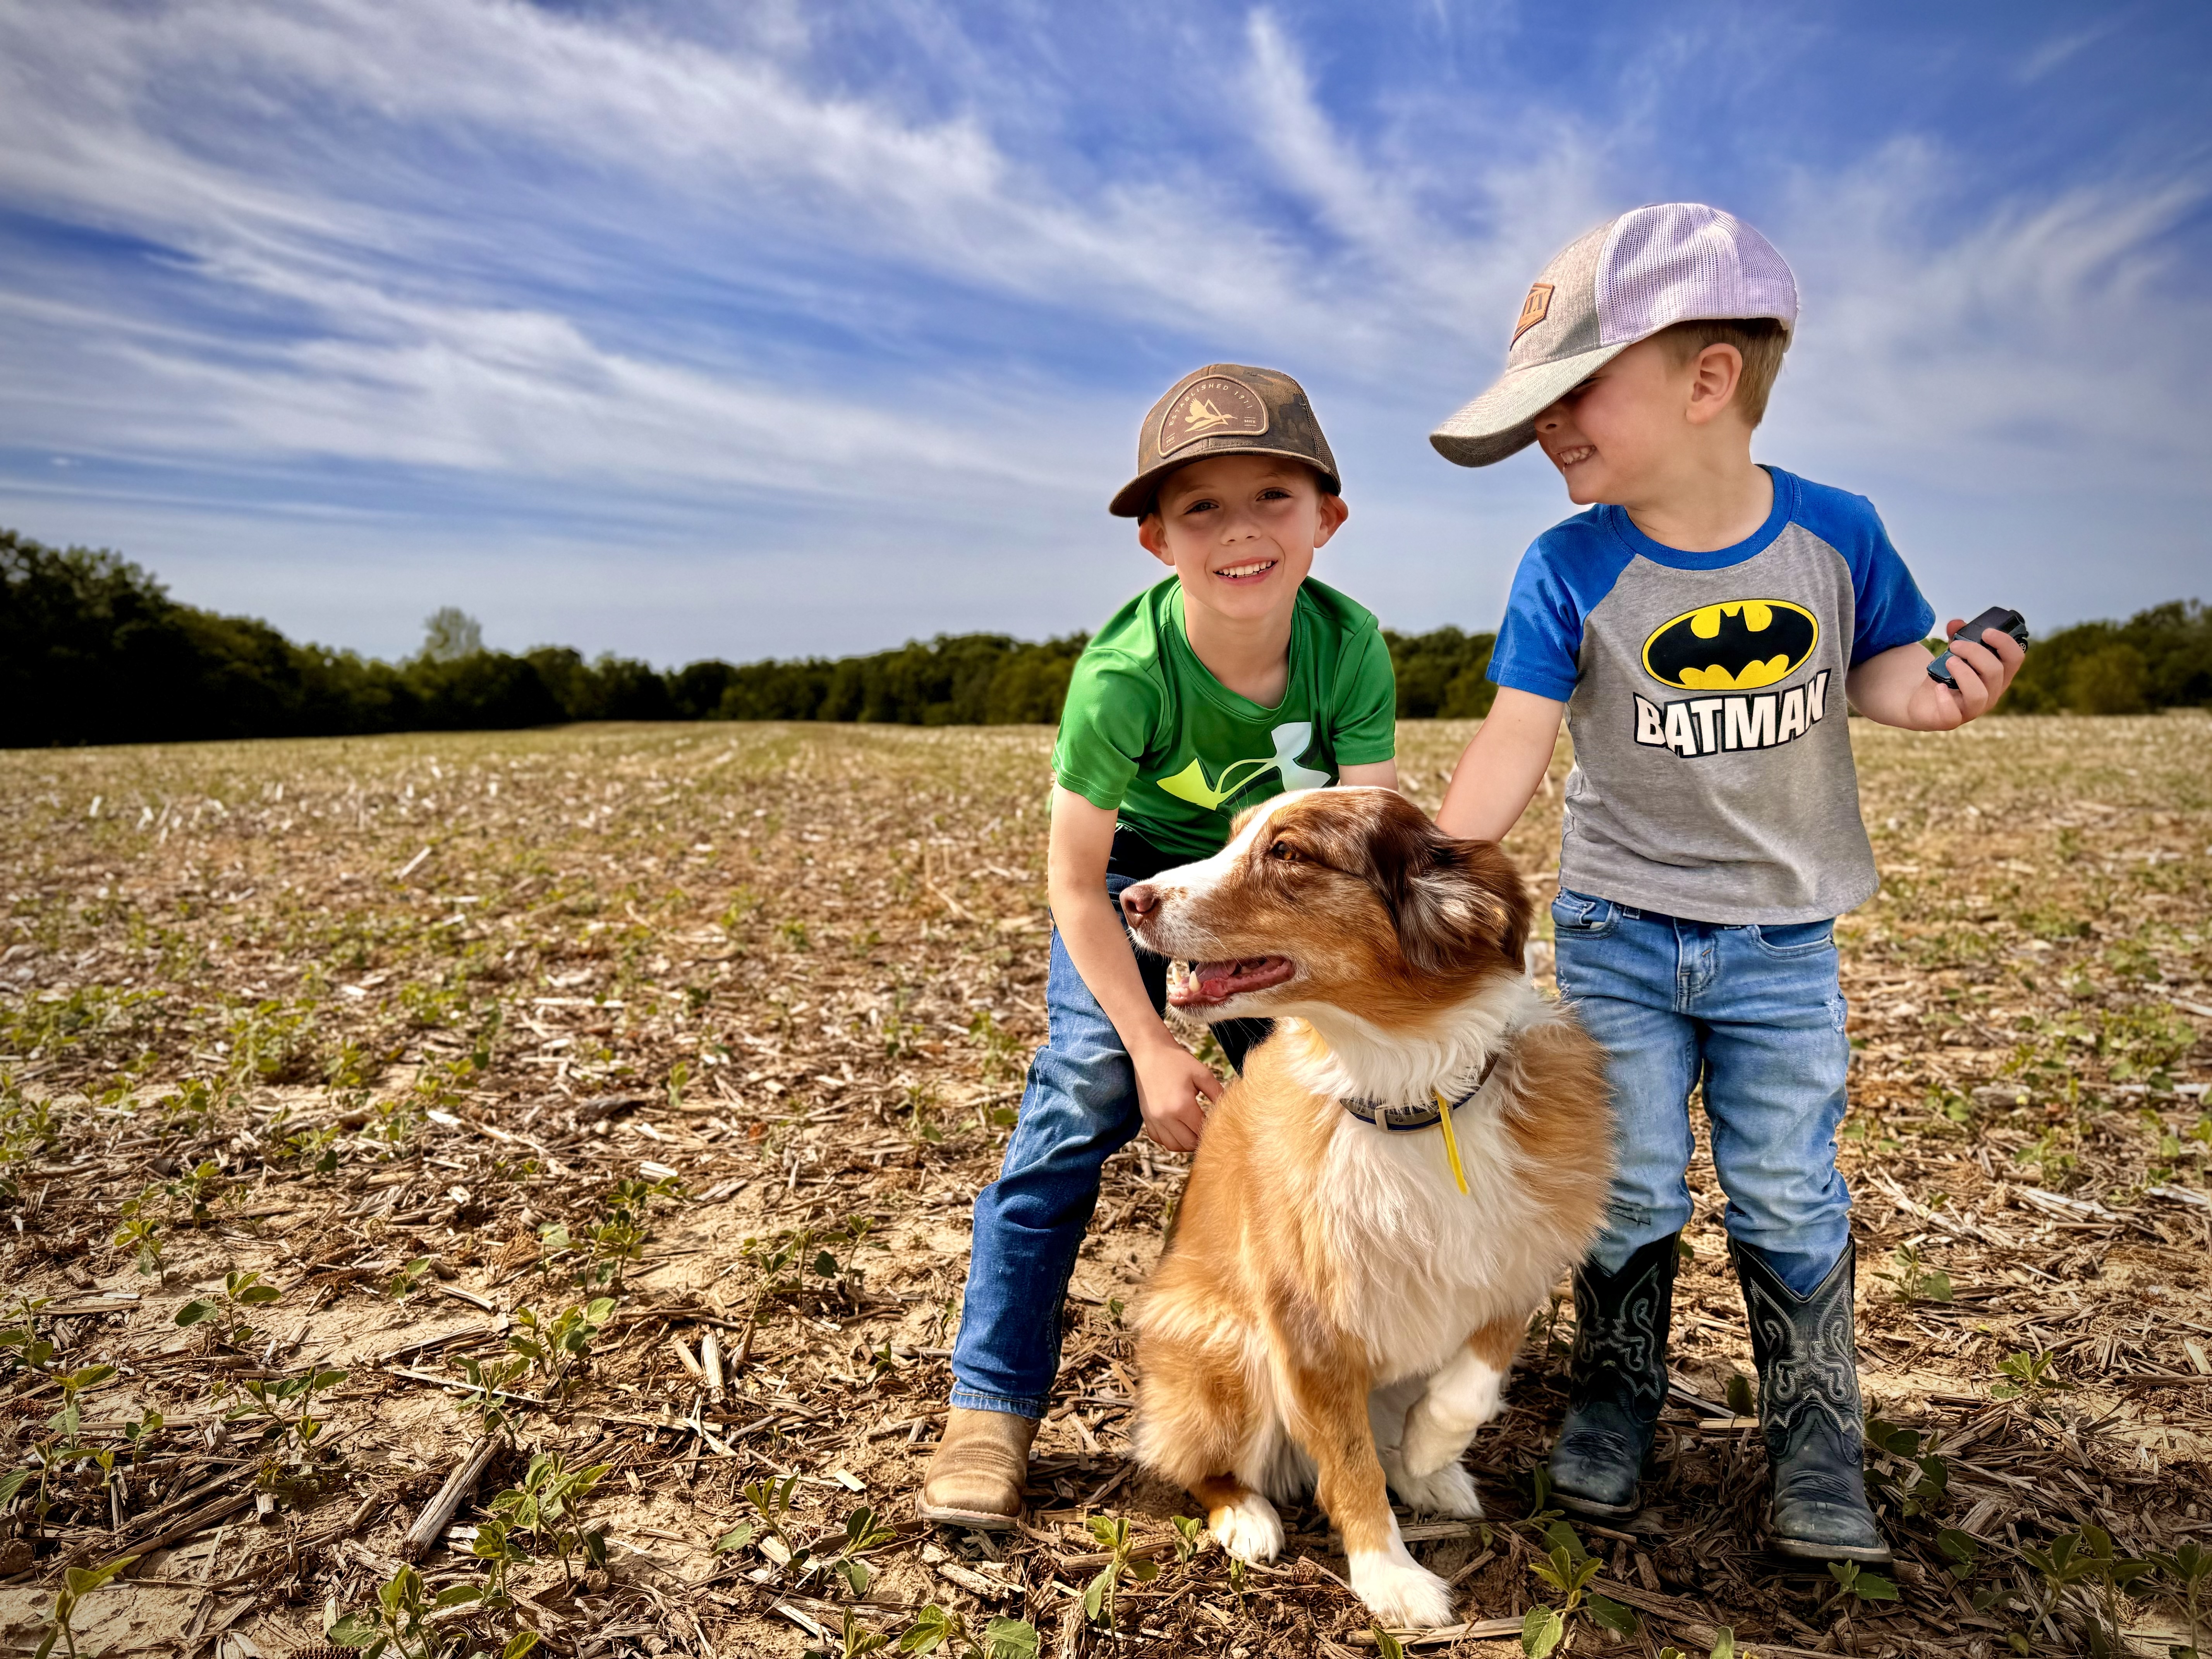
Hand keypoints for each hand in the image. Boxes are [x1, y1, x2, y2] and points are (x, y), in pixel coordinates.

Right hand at [1132, 1036, 1223, 1152]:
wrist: (1149, 1051)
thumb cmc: (1177, 1060)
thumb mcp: (1202, 1074)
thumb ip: (1218, 1093)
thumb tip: (1232, 1109)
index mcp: (1182, 1105)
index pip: (1201, 1131)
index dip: (1212, 1132)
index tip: (1220, 1127)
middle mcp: (1165, 1116)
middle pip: (1188, 1143)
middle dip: (1200, 1140)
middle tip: (1209, 1131)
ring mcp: (1154, 1119)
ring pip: (1172, 1145)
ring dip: (1186, 1143)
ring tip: (1195, 1132)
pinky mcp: (1146, 1117)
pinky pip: (1159, 1139)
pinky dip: (1170, 1139)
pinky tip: (1179, 1129)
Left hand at [1906, 618, 2026, 728]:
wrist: (1920, 700)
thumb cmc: (1945, 676)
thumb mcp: (1953, 654)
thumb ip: (1957, 637)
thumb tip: (1956, 623)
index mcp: (1997, 675)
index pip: (2015, 659)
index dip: (2005, 643)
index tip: (1986, 632)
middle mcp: (1990, 693)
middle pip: (1995, 672)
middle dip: (1975, 653)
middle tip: (1955, 645)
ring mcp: (1972, 710)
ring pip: (1979, 694)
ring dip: (1964, 673)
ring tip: (1949, 662)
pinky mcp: (1950, 720)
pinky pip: (1953, 715)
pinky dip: (1945, 699)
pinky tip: (1938, 687)